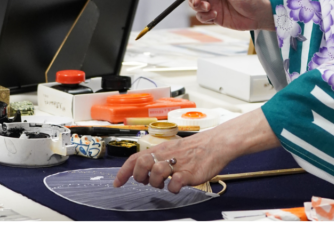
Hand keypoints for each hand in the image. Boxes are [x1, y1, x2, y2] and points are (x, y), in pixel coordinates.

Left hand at [113, 133, 232, 194]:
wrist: (216, 144)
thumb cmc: (195, 148)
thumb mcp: (172, 148)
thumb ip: (159, 157)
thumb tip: (145, 168)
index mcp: (161, 149)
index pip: (135, 159)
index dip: (124, 172)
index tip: (117, 183)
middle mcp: (166, 155)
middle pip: (142, 164)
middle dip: (140, 176)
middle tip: (147, 181)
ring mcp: (177, 164)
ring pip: (156, 174)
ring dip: (157, 183)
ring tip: (165, 183)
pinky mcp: (189, 173)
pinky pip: (174, 184)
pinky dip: (173, 188)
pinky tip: (177, 186)